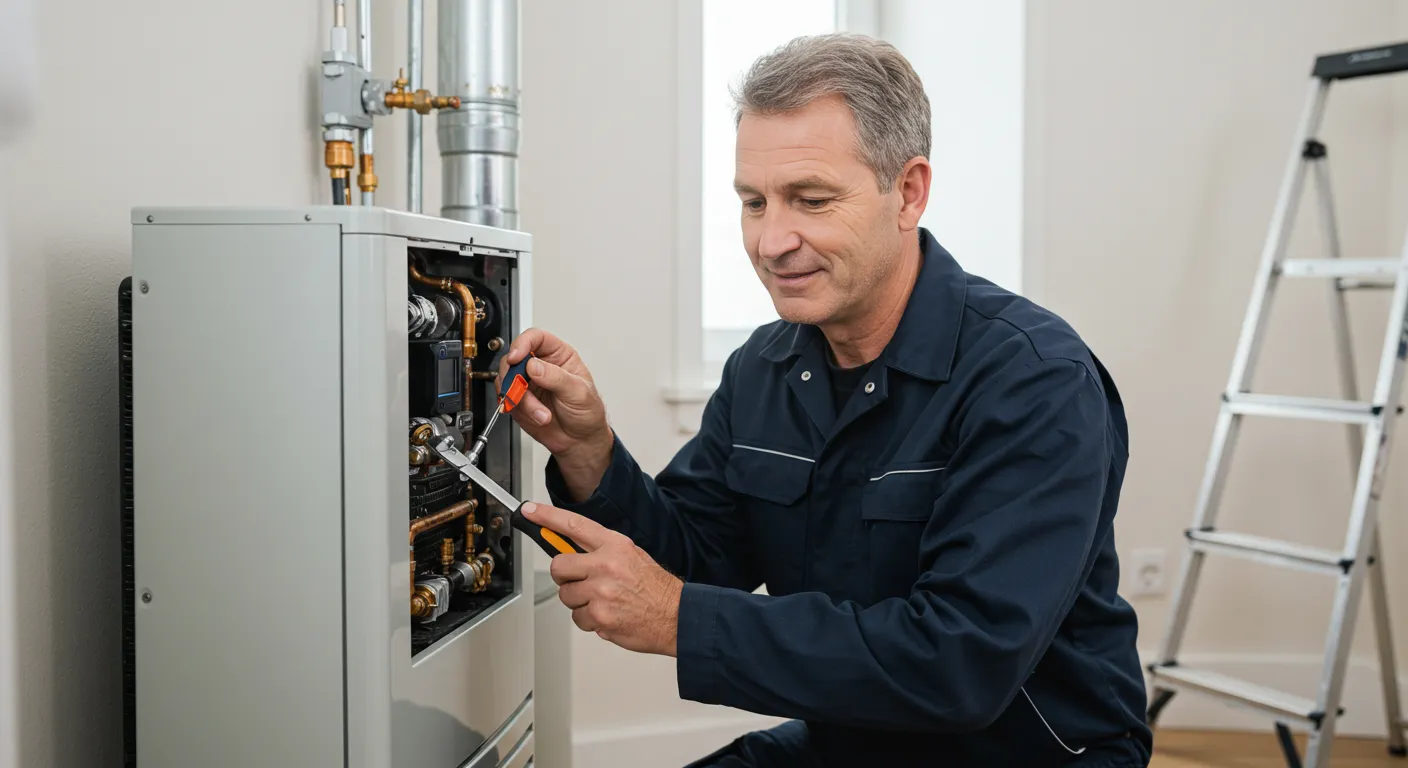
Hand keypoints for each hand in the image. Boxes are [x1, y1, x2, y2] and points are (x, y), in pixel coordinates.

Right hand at [500, 329, 612, 499]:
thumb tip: (534, 366)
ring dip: (520, 399)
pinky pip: (506, 399)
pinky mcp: (518, 400)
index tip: (517, 357)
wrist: (579, 440)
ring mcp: (527, 383)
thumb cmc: (586, 412)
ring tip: (542, 414)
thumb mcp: (578, 392)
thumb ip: (556, 378)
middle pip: (513, 358)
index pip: (535, 338)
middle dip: (516, 377)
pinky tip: (535, 416)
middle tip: (523, 391)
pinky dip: (517, 409)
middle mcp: (540, 365)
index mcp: (558, 355)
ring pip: (506, 380)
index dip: (522, 343)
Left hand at [525, 501, 682, 655]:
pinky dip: (589, 620)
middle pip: (559, 566)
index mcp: (614, 545)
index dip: (547, 517)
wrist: (677, 617)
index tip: (530, 511)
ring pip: (566, 595)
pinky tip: (608, 615)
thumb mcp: (632, 556)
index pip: (574, 525)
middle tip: (581, 582)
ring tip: (603, 601)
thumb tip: (572, 549)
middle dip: (565, 576)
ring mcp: (600, 591)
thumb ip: (601, 551)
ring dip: (579, 601)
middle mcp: (605, 565)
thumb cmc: (656, 588)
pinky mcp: (598, 615)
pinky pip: (577, 618)